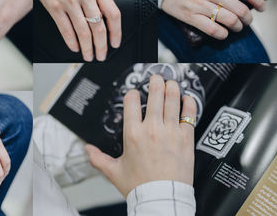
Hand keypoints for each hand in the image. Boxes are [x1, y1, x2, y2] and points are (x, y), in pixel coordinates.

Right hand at [34, 0, 120, 61]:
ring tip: (89, 56)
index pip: (112, 14)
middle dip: (101, 46)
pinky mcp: (55, 7)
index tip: (115, 43)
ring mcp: (69, 2)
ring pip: (82, 32)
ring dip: (87, 48)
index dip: (116, 32)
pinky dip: (71, 42)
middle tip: (101, 55)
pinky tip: (75, 48)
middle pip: (98, 27)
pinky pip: (65, 30)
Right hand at [85, 75, 196, 196]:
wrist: (161, 199)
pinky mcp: (185, 139)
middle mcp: (152, 129)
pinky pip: (189, 116)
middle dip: (155, 82)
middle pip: (155, 96)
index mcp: (133, 134)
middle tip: (156, 77)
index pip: (132, 103)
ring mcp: (170, 132)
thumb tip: (88, 150)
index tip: (134, 94)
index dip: (133, 94)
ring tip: (170, 82)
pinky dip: (189, 104)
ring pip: (173, 101)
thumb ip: (98, 158)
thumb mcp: (114, 171)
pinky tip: (187, 98)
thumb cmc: (140, 187)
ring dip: (171, 88)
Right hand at [162, 0, 265, 39]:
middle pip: (239, 8)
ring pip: (228, 20)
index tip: (261, 6)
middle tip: (247, 20)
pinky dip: (222, 34)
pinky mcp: (190, 16)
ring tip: (236, 27)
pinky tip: (224, 33)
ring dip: (237, 27)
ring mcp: (199, 5)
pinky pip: (211, 29)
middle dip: (247, 18)